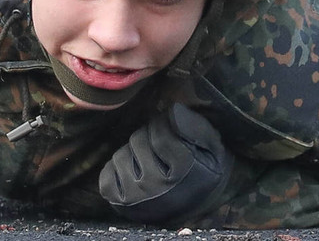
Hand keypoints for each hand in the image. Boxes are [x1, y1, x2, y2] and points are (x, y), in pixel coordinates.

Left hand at [99, 103, 231, 223]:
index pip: (160, 131)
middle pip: (137, 140)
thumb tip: (173, 110)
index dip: (163, 123)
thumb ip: (195, 126)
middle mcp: (158, 185)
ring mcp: (137, 196)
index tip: (168, 127)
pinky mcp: (121, 204)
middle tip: (158, 147)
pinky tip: (134, 173)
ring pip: (121, 155)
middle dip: (147, 137)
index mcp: (184, 170)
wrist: (198, 208)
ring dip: (132, 154)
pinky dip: (117, 170)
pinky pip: (106, 175)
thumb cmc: (203, 170)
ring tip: (147, 162)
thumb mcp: (212, 147)